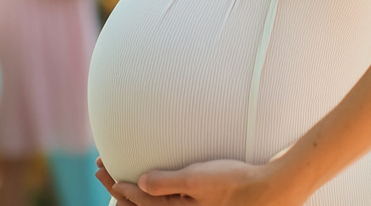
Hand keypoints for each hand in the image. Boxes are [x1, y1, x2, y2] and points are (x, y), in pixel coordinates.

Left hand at [95, 157, 308, 205]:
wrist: (267, 190)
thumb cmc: (233, 183)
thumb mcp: (197, 179)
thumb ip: (167, 182)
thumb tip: (138, 183)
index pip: (139, 199)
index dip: (118, 185)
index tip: (103, 168)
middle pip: (142, 204)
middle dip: (121, 188)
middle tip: (102, 169)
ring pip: (154, 204)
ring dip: (135, 191)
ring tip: (122, 180)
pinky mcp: (203, 204)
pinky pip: (168, 202)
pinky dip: (154, 193)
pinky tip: (157, 183)